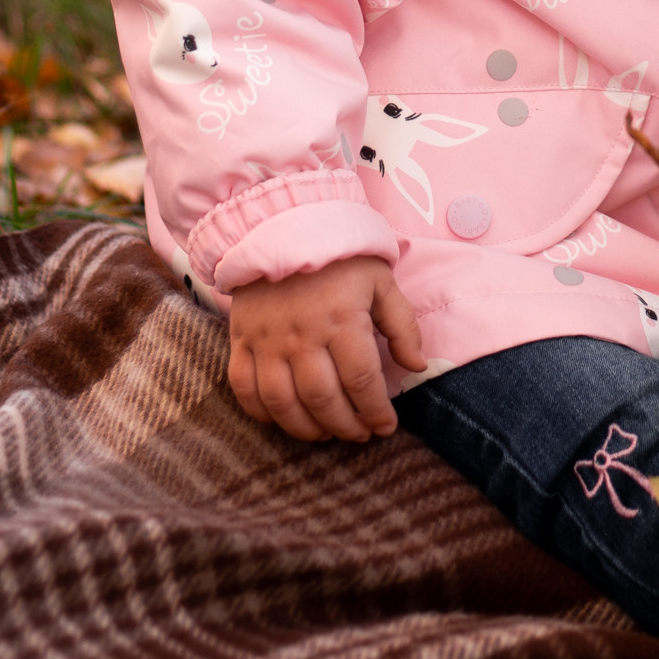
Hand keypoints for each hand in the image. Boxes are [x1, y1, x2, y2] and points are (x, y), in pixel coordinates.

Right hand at [227, 257, 426, 443]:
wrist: (282, 224)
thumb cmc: (339, 257)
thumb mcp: (381, 281)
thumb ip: (403, 326)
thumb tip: (416, 367)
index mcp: (343, 321)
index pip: (362, 382)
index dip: (376, 412)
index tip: (385, 426)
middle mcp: (302, 336)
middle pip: (324, 400)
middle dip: (346, 426)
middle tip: (359, 434)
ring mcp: (267, 341)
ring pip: (283, 403)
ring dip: (307, 429)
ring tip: (326, 433)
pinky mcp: (241, 340)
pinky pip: (245, 389)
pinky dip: (262, 413)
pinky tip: (284, 418)